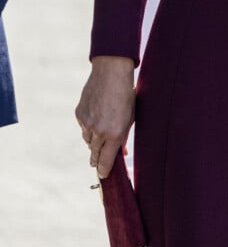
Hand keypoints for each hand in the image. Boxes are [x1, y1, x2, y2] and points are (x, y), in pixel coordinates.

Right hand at [75, 55, 134, 178]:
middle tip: (100, 162)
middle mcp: (99, 131)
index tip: (104, 175)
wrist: (111, 71)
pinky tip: (97, 114)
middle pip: (94, 155)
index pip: (106, 162)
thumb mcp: (130, 117)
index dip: (104, 171)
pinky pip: (83, 127)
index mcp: (115, 134)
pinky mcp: (79, 114)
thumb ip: (123, 137)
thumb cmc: (125, 94)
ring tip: (103, 128)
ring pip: (88, 141)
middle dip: (98, 159)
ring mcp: (87, 123)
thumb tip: (121, 153)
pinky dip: (88, 126)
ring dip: (94, 140)